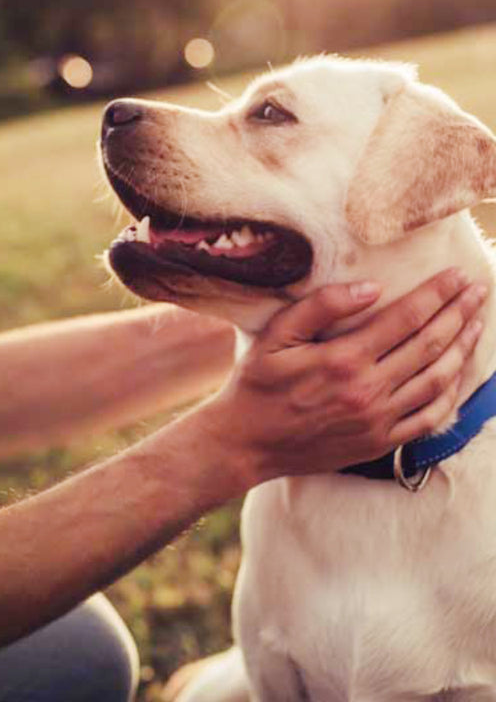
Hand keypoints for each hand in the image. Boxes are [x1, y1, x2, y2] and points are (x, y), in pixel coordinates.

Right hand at [200, 268, 485, 488]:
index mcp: (343, 359)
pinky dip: (451, 393)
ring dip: (463, 349)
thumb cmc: (257, 384)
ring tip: (477, 324)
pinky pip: (429, 418)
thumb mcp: (275, 336)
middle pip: (430, 345)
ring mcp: (377, 420)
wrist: (246, 443)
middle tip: (478, 290)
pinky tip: (458, 374)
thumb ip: (321, 306)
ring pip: (437, 380)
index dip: (437, 294)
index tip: (458, 274)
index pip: (406, 318)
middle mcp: (367, 390)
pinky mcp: (379, 443)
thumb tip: (372, 288)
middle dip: (459, 313)